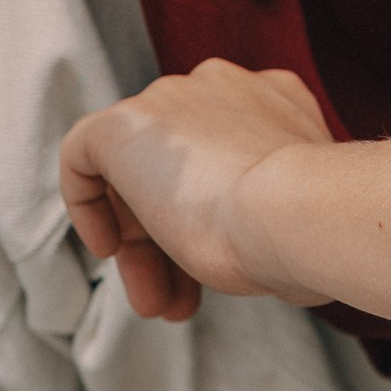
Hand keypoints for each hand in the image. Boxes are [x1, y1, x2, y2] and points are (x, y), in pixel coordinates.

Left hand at [59, 59, 337, 320]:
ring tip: (157, 303)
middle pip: (178, 166)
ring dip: (144, 244)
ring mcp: (169, 99)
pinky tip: (111, 249)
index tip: (219, 267)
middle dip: (175, 240)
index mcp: (273, 100)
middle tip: (179, 298)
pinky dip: (89, 205)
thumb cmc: (307, 229)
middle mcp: (219, 87)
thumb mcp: (295, 213)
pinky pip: (84, 156)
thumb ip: (267, 209)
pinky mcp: (122, 123)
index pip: (226, 153)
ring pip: (138, 172)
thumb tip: (245, 242)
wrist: (295, 211)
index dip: (215, 216)